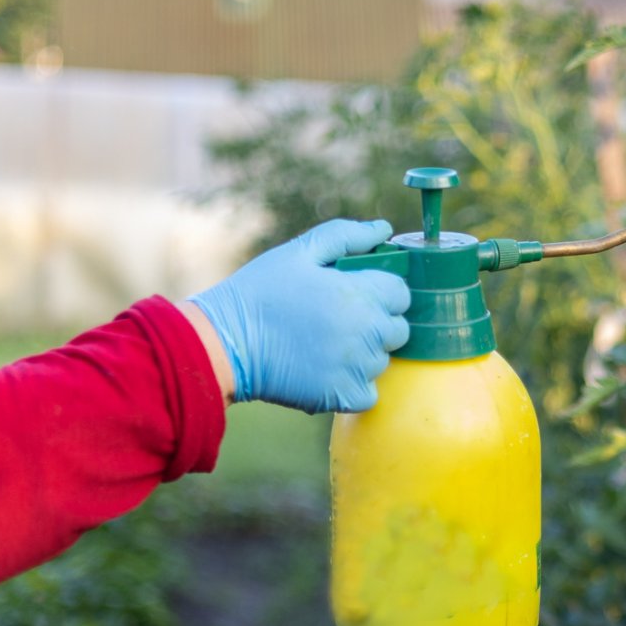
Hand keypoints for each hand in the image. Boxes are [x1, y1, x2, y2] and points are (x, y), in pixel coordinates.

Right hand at [188, 219, 410, 412]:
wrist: (225, 342)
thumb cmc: (261, 292)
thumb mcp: (300, 252)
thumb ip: (346, 236)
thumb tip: (383, 229)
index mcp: (361, 295)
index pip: (401, 294)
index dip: (381, 291)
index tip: (356, 294)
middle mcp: (367, 333)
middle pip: (397, 329)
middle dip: (376, 323)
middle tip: (338, 320)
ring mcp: (357, 368)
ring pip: (381, 361)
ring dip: (363, 354)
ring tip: (324, 344)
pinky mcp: (342, 397)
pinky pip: (369, 393)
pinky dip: (353, 386)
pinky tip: (326, 371)